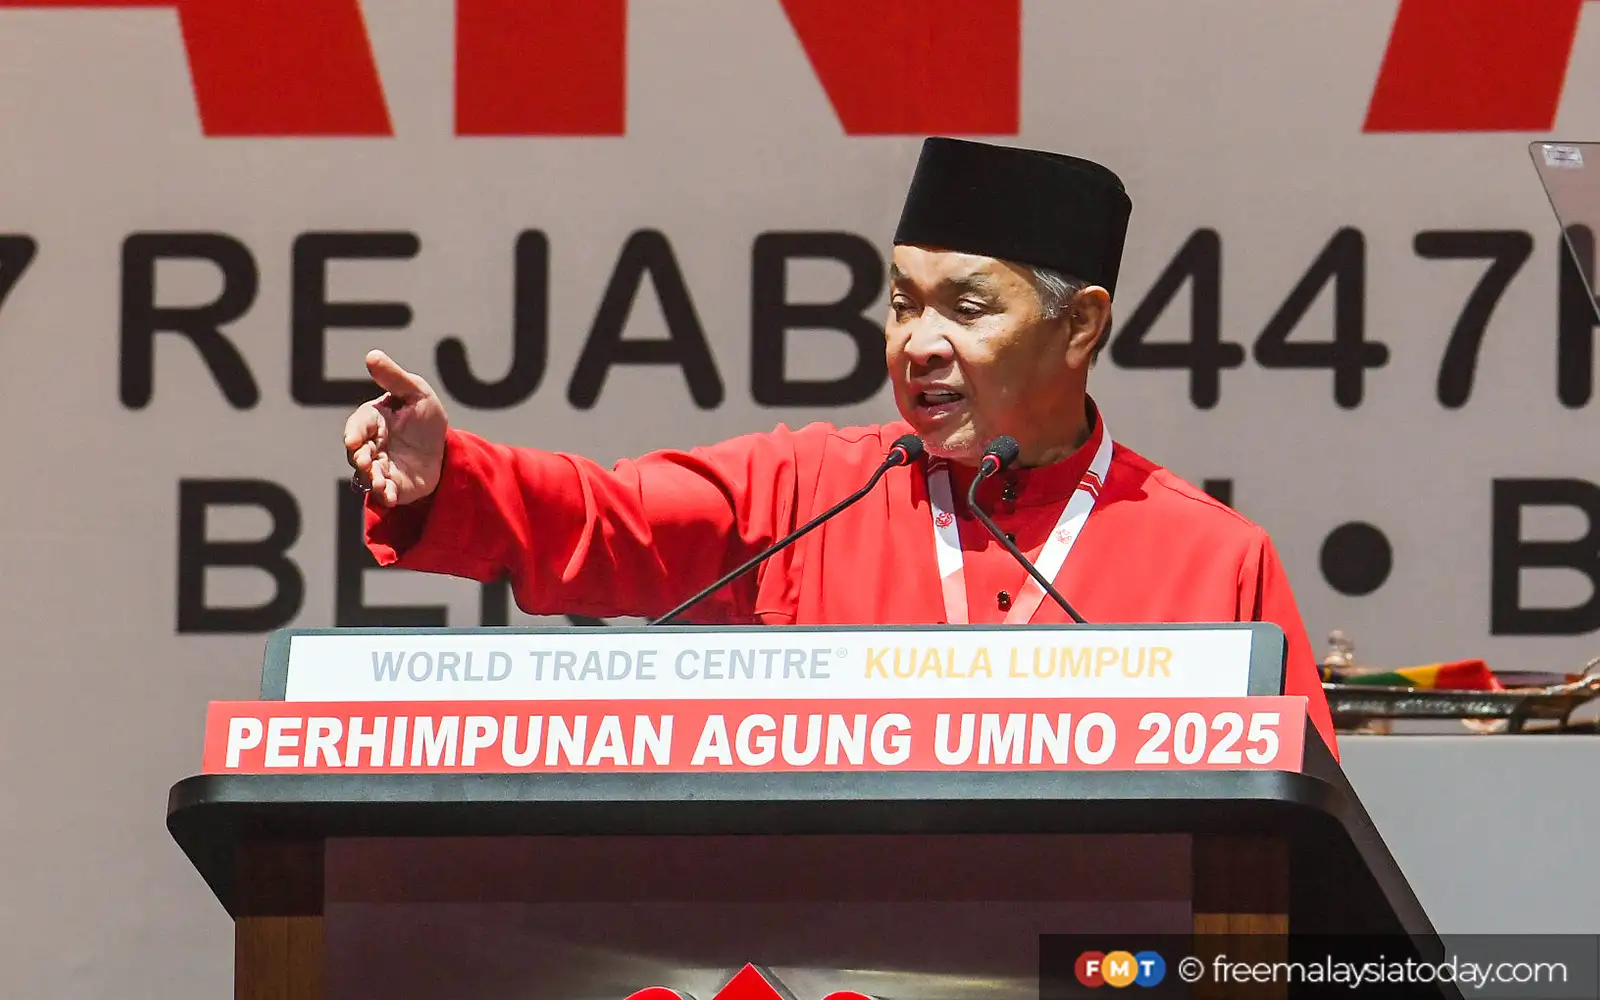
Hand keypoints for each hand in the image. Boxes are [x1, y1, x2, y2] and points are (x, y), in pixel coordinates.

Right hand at [344, 350, 448, 506]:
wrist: (443, 449)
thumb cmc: (424, 416)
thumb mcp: (416, 392)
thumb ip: (394, 378)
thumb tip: (372, 355)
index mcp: (372, 420)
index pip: (358, 426)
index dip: (354, 433)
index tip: (353, 440)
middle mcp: (371, 445)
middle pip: (357, 453)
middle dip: (359, 458)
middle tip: (365, 461)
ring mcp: (379, 467)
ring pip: (367, 475)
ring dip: (371, 480)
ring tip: (380, 483)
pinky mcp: (391, 486)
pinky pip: (383, 493)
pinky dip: (385, 495)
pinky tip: (390, 496)